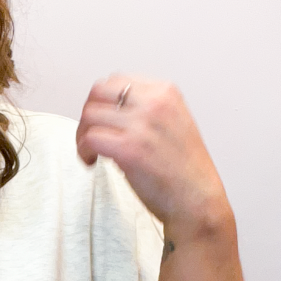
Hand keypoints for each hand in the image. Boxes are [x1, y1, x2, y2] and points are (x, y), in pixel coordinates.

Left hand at [75, 74, 230, 239]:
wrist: (198, 200)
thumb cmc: (184, 171)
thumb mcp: (173, 123)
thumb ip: (146, 111)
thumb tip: (111, 112)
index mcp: (165, 92)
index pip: (116, 81)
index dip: (101, 102)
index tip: (101, 122)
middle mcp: (154, 102)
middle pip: (98, 93)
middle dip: (88, 115)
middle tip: (89, 136)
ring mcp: (142, 124)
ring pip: (90, 115)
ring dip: (82, 135)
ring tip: (90, 153)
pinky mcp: (130, 148)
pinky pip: (90, 138)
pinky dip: (84, 151)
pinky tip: (92, 162)